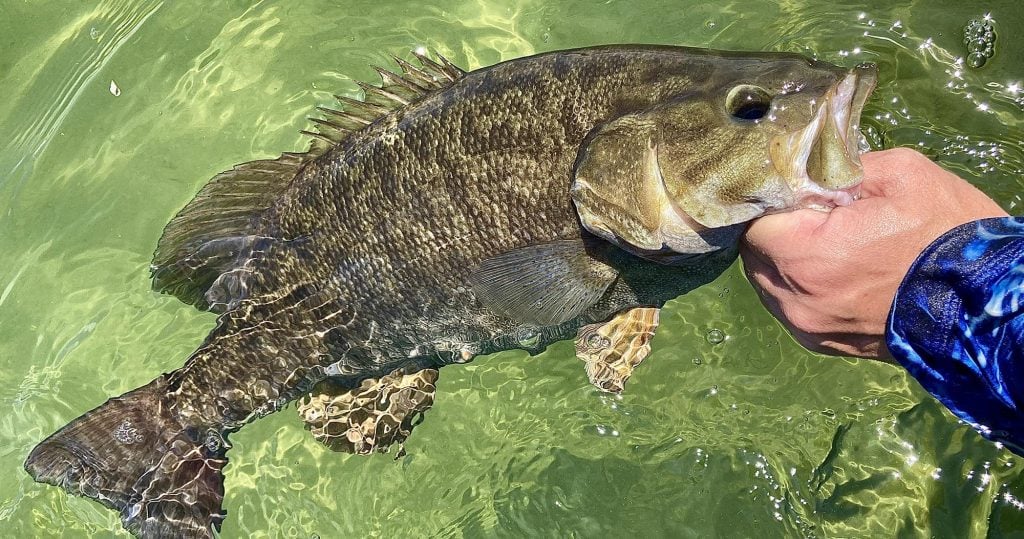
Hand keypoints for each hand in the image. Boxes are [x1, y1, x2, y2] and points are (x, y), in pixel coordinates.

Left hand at [740, 148, 1007, 358]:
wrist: (986, 305)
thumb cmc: (946, 235)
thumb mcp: (901, 174)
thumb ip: (837, 167)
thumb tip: (806, 167)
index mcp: (806, 256)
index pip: (752, 221)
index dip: (769, 200)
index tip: (792, 188)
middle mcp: (796, 299)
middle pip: (755, 253)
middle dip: (777, 229)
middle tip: (814, 213)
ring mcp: (807, 326)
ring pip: (768, 282)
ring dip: (786, 259)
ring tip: (829, 242)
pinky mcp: (821, 343)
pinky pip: (790, 305)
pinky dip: (801, 285)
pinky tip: (835, 269)